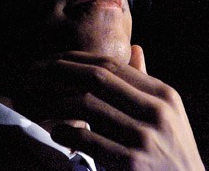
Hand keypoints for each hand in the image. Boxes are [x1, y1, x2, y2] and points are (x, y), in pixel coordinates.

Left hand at [21, 46, 205, 170]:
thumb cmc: (171, 149)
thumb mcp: (168, 113)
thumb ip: (146, 84)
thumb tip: (136, 48)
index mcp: (163, 95)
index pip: (113, 65)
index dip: (79, 59)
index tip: (55, 59)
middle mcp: (156, 111)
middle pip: (98, 79)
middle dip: (62, 72)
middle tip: (36, 73)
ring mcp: (145, 138)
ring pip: (88, 106)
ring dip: (58, 104)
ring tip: (43, 106)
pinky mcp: (132, 164)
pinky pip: (88, 140)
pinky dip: (66, 134)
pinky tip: (56, 133)